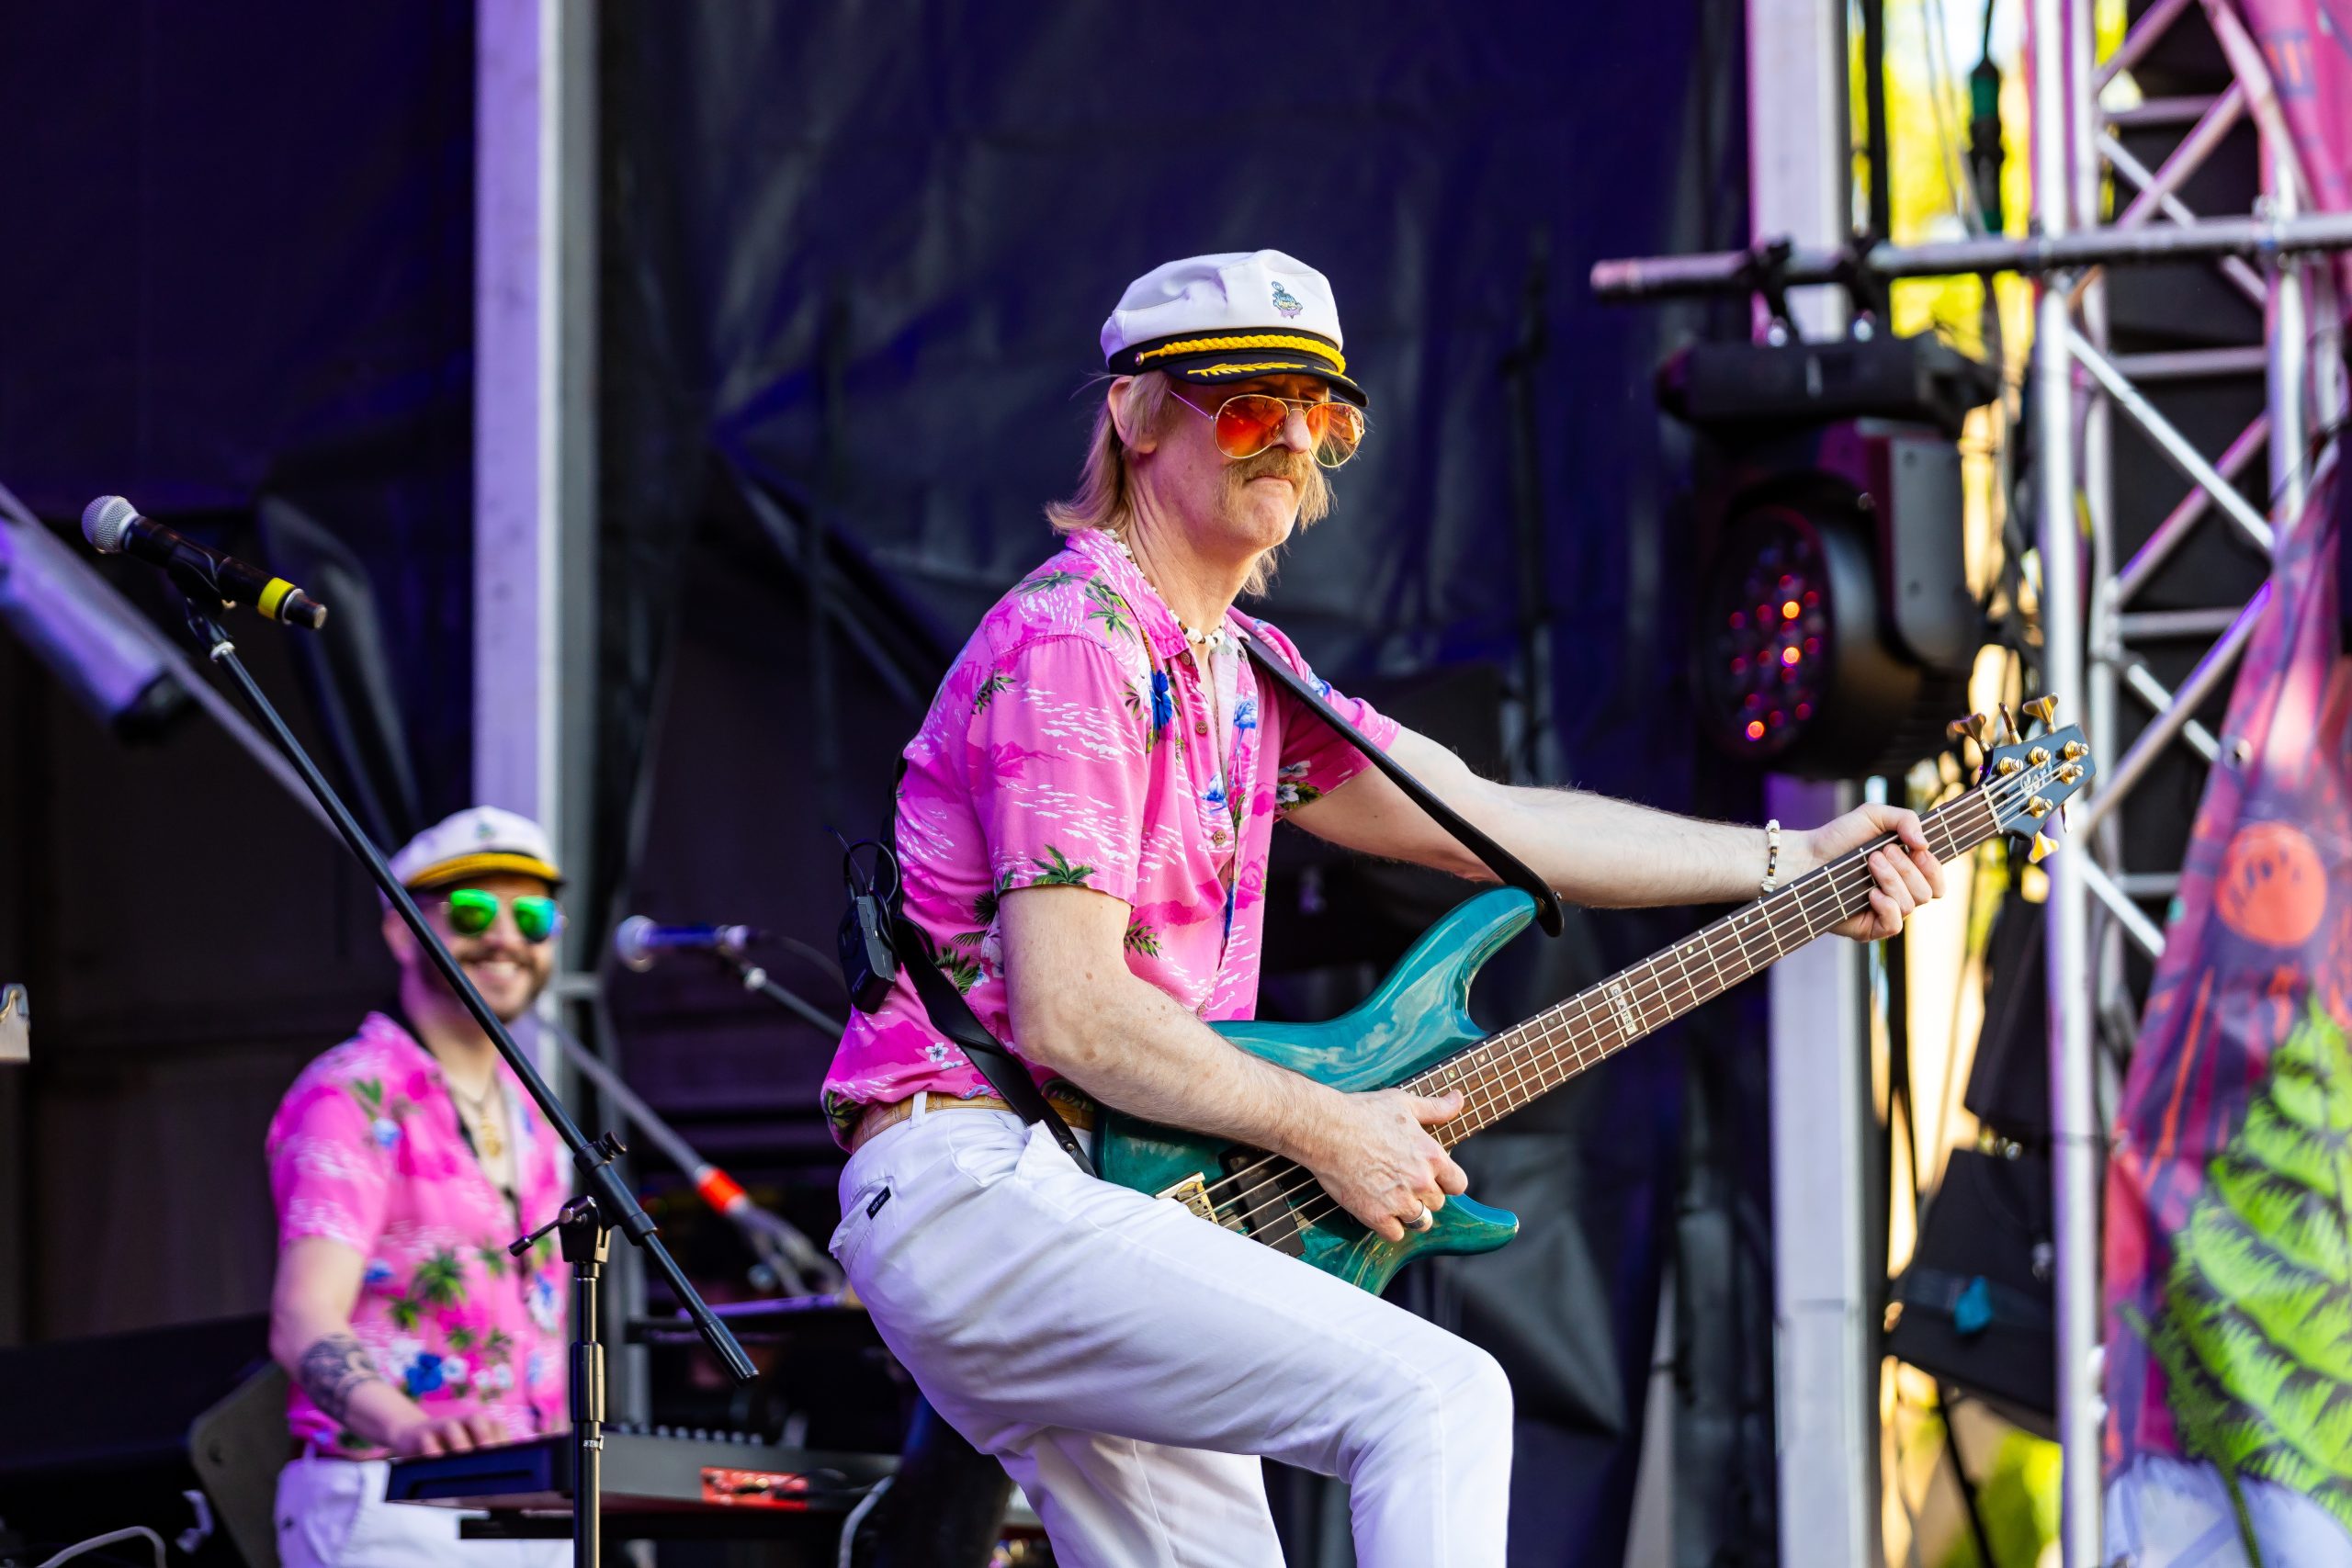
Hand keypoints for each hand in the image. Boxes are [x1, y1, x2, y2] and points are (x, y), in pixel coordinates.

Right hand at [389, 1411, 507, 1456]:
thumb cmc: (446, 1450)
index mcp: (478, 1425)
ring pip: (452, 1426)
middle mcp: (461, 1422)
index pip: (496, 1427)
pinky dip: (432, 1448)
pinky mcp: (421, 1433)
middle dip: (485, 1436)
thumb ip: (481, 1463)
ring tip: (464, 1458)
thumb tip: (502, 1485)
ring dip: (460, 1441)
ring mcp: (441, 1426)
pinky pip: (426, 1438)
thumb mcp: (465, 1453)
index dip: (503, 1440)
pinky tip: (437, 1460)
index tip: (510, 1459)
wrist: (411, 1436)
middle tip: (490, 1457)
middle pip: (477, 1420)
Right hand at [1299, 1088, 1470, 1241]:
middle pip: (1438, 1203)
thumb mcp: (1404, 1104)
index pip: (1458, 1185)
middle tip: (1403, 1182)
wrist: (1326, 1129)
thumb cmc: (1363, 1112)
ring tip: (1393, 1198)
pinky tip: (1379, 1210)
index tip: (1432, 1178)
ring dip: (1410, 1213)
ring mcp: (1399, 1201)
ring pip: (1420, 1221)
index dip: (1446, 1182)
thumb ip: (1436, 1108)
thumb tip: (1458, 1098)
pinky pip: (1396, 1234)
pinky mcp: (1376, 1215)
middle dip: (1424, 1195)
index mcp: (1432, 1156)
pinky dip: (1389, 1226)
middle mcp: (1421, 1182)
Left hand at [1794, 804, 1945, 941]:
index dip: (1934, 867)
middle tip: (1879, 852)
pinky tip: (1871, 894)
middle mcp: (1899, 893)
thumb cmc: (1839, 837)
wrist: (1806, 856)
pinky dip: (1887, 908)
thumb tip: (1925, 844)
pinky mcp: (1868, 928)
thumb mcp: (1874, 815)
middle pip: (1927, 892)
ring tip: (1869, 863)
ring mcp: (1884, 912)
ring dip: (1891, 880)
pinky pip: (1893, 926)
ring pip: (1910, 905)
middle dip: (1906, 868)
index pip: (1937, 881)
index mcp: (1907, 872)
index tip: (1917, 849)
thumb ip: (1906, 819)